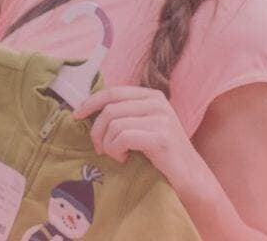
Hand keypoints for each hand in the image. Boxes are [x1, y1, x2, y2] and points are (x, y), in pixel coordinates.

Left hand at [74, 86, 198, 185]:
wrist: (189, 174)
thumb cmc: (160, 151)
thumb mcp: (143, 124)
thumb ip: (124, 113)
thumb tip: (87, 108)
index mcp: (152, 96)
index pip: (113, 92)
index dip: (91, 102)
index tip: (77, 115)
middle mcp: (157, 103)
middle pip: (109, 110)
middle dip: (97, 131)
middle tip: (99, 147)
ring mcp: (161, 119)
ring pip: (114, 125)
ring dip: (108, 144)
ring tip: (117, 154)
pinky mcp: (160, 137)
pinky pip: (122, 138)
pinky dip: (116, 150)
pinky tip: (124, 158)